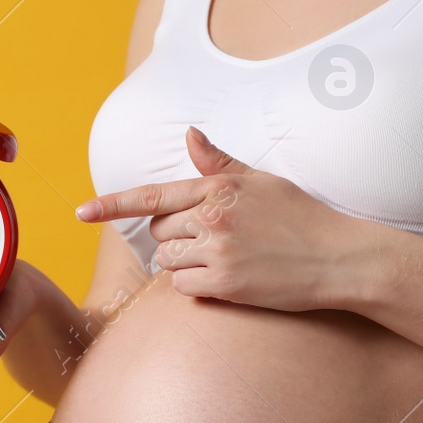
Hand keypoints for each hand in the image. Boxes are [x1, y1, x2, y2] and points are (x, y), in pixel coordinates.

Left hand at [73, 126, 363, 311]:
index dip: (111, 204)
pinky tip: (229, 279)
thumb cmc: (304, 218)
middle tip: (214, 240)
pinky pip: (185, 287)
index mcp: (219, 188)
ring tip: (226, 259)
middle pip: (159, 232)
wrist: (341, 258)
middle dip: (175, 238)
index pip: (152, 196)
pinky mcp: (226, 283)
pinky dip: (199, 286)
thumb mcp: (263, 182)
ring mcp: (218, 251)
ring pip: (169, 261)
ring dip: (186, 264)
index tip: (80, 212)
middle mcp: (213, 217)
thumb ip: (219, 164)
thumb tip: (192, 135)